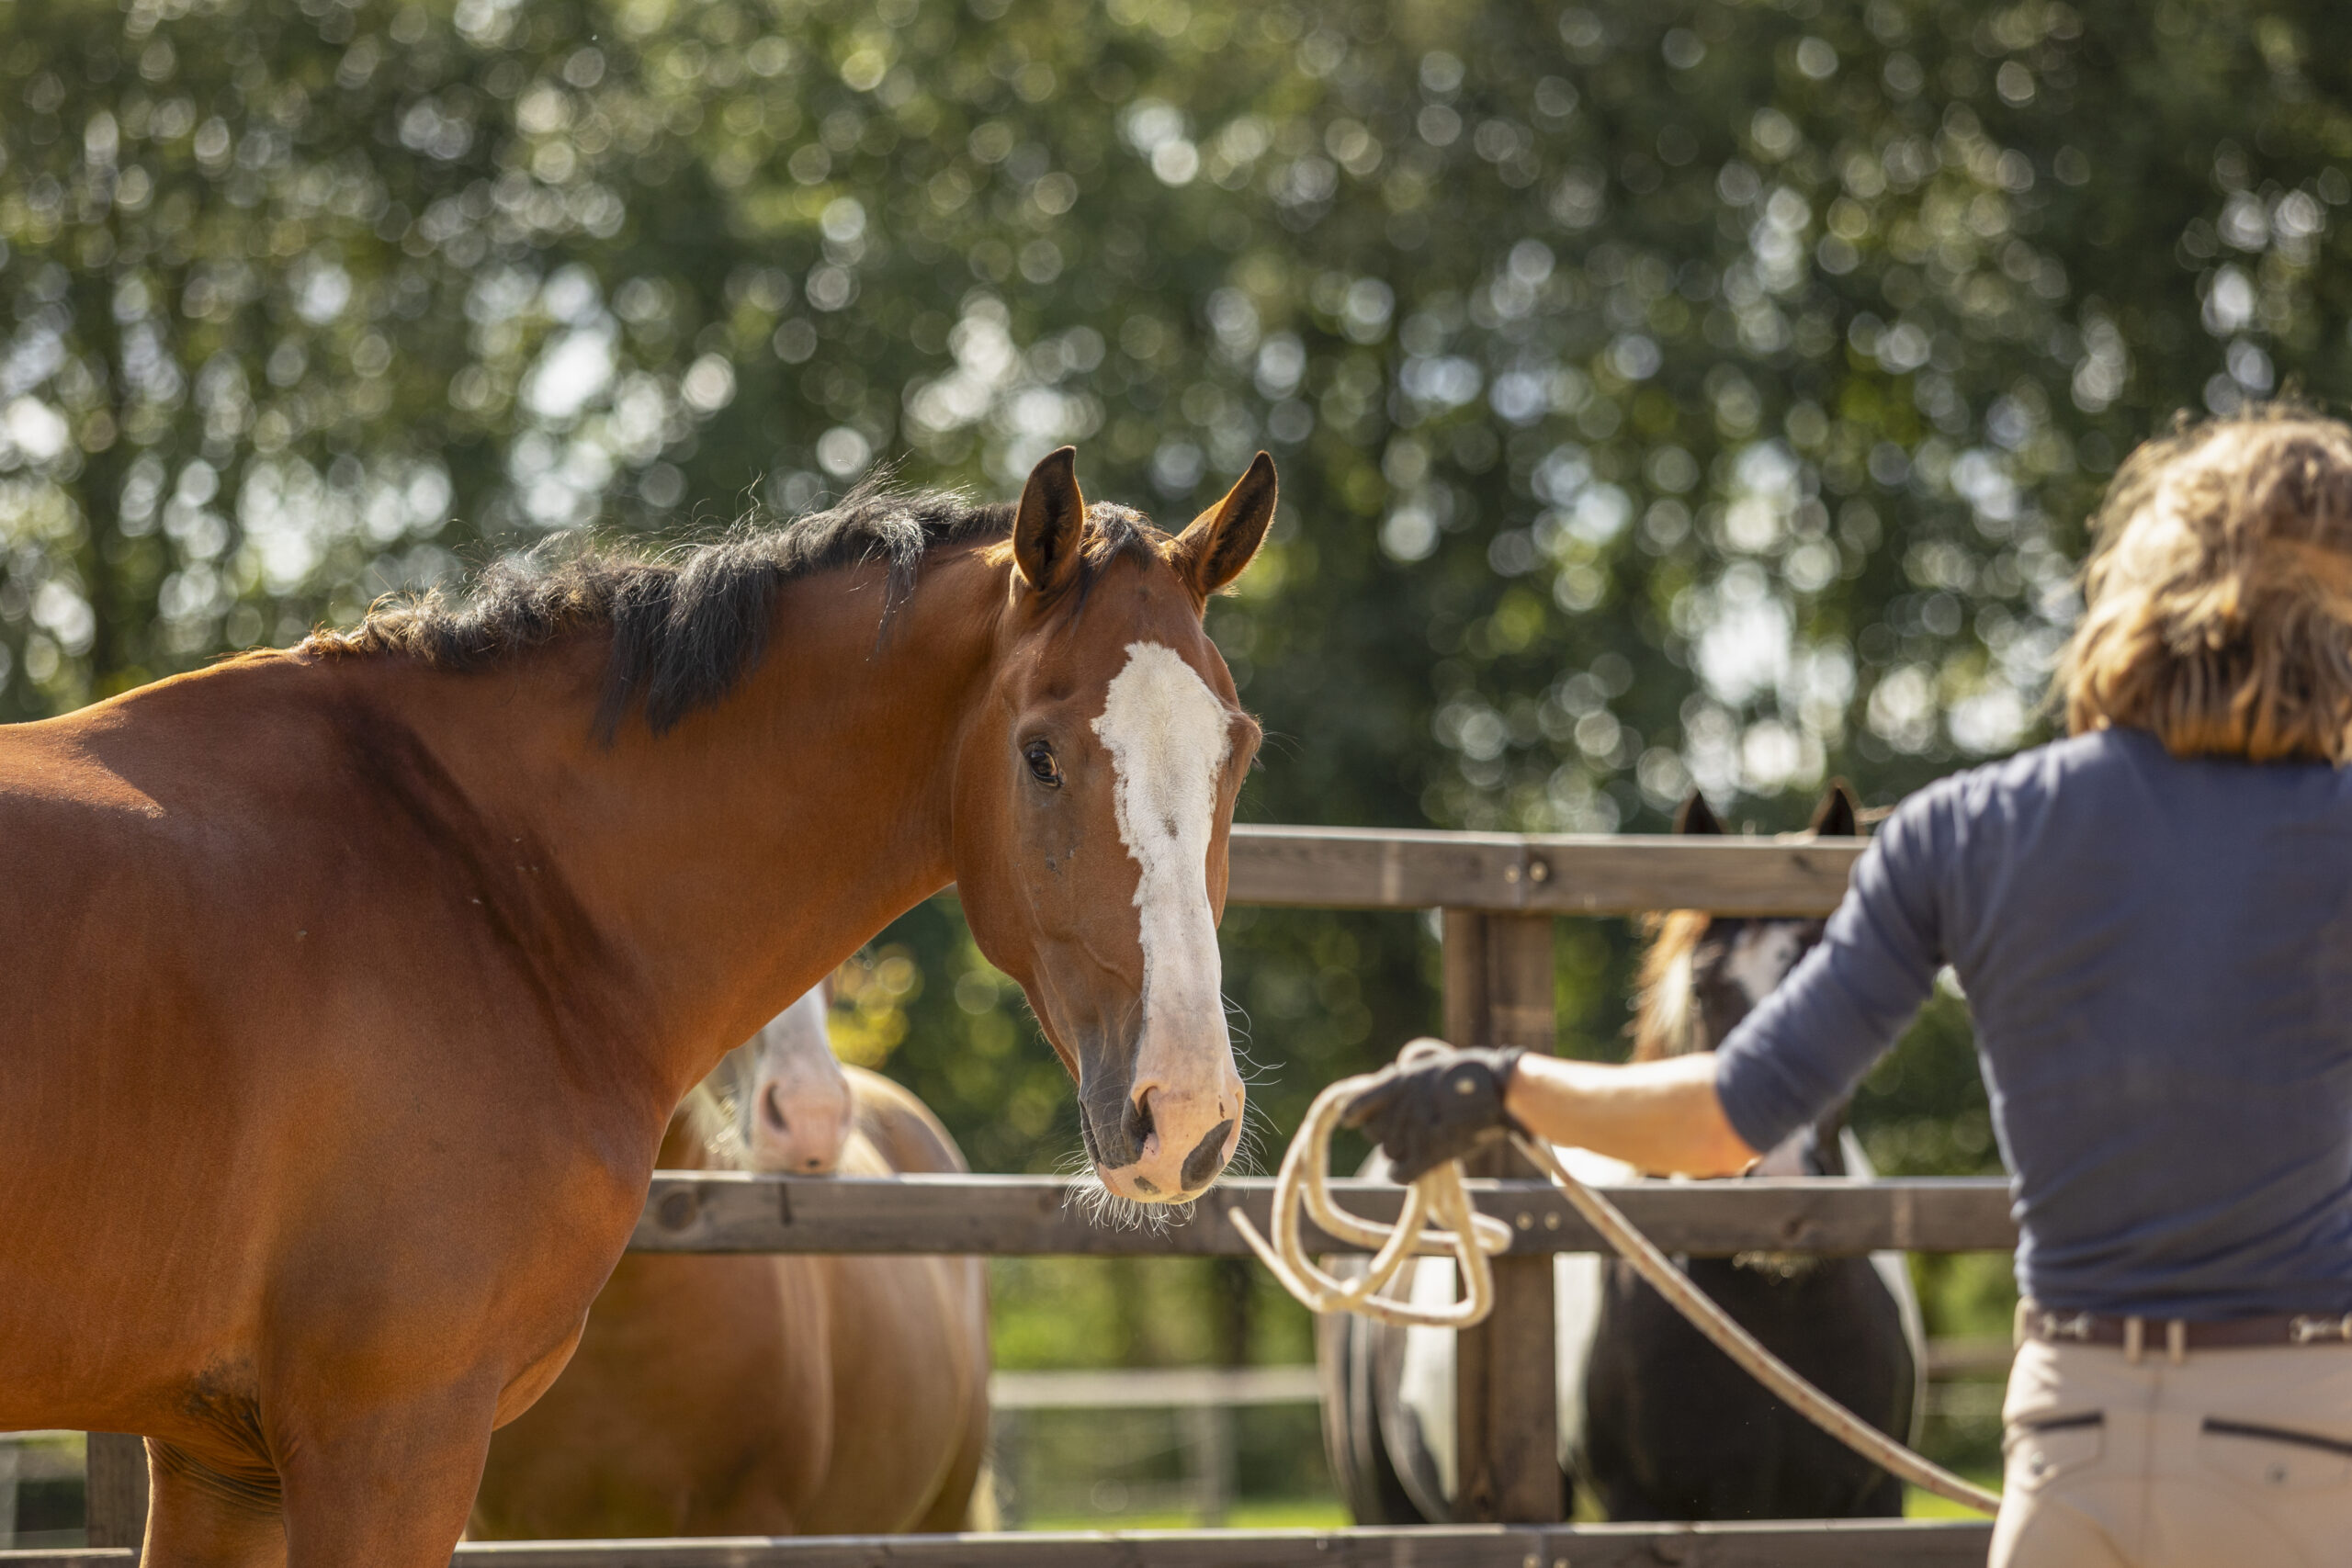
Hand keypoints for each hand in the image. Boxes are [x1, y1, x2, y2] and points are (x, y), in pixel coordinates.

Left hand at [1340, 1040, 1524, 1182]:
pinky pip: (1401, 1174)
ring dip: (1401, 1150)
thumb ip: (1411, 1078)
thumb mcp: (1434, 1065)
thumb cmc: (1476, 1073)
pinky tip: (1412, 1169)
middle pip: (1373, 1132)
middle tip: (1406, 1129)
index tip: (1350, 1120)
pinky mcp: (1430, 1153)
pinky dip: (1404, 1173)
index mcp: (1399, 1081)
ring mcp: (1414, 1131)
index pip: (1357, 1103)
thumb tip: (1394, 1080)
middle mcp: (1400, 1106)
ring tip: (1421, 1142)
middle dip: (1385, 1132)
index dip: (1354, 1114)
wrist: (1501, 1089)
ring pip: (1389, 1152)